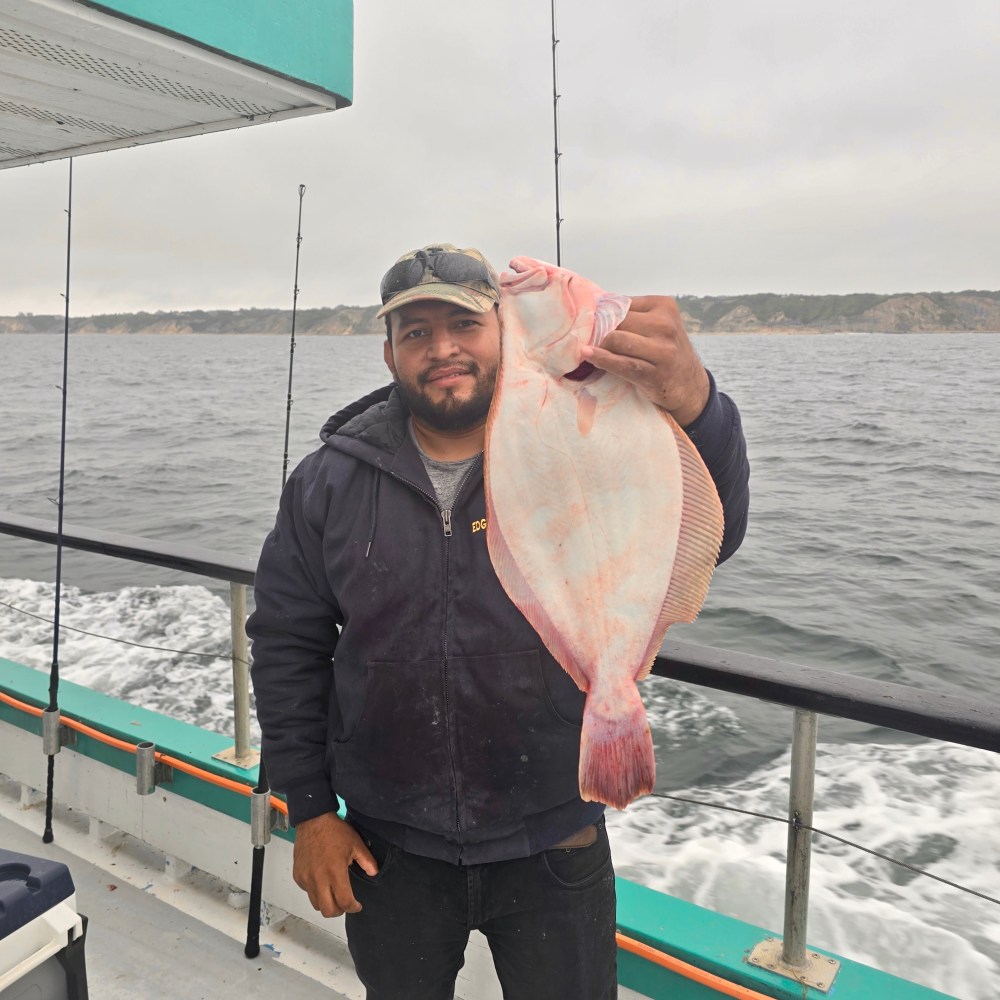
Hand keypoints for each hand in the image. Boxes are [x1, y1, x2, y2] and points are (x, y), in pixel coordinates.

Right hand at [292, 812, 377, 916]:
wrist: (313, 820)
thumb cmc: (335, 831)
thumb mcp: (356, 843)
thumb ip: (367, 861)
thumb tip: (374, 874)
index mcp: (335, 872)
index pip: (343, 901)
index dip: (352, 907)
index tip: (357, 905)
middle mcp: (318, 879)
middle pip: (328, 910)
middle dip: (339, 910)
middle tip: (345, 903)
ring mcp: (306, 878)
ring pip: (316, 904)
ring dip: (326, 902)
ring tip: (334, 893)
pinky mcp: (298, 876)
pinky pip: (307, 892)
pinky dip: (316, 892)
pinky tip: (322, 880)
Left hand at [580, 296, 709, 426]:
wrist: (690, 386)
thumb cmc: (665, 351)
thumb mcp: (658, 325)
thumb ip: (634, 314)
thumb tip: (596, 304)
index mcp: (664, 306)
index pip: (623, 304)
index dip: (604, 313)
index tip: (588, 319)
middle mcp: (665, 326)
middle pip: (618, 321)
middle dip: (600, 329)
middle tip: (585, 335)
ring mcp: (662, 350)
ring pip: (617, 340)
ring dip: (598, 344)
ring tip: (587, 346)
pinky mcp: (654, 374)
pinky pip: (620, 364)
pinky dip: (601, 359)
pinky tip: (587, 354)